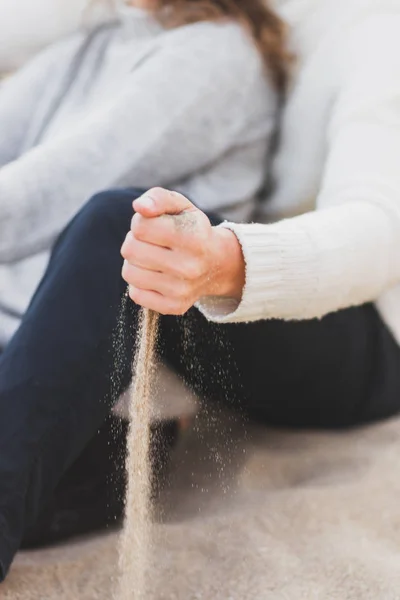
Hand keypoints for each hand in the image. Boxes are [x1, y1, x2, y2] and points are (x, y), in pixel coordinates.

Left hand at [121, 187, 244, 314]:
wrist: (218, 265)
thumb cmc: (192, 230)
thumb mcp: (181, 207)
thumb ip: (158, 198)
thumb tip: (140, 207)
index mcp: (192, 237)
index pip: (140, 226)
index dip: (141, 222)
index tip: (153, 225)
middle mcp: (189, 266)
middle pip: (130, 250)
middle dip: (135, 241)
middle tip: (151, 242)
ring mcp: (182, 290)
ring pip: (130, 273)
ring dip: (135, 262)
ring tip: (151, 258)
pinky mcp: (174, 306)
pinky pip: (136, 294)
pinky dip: (140, 283)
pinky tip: (155, 276)